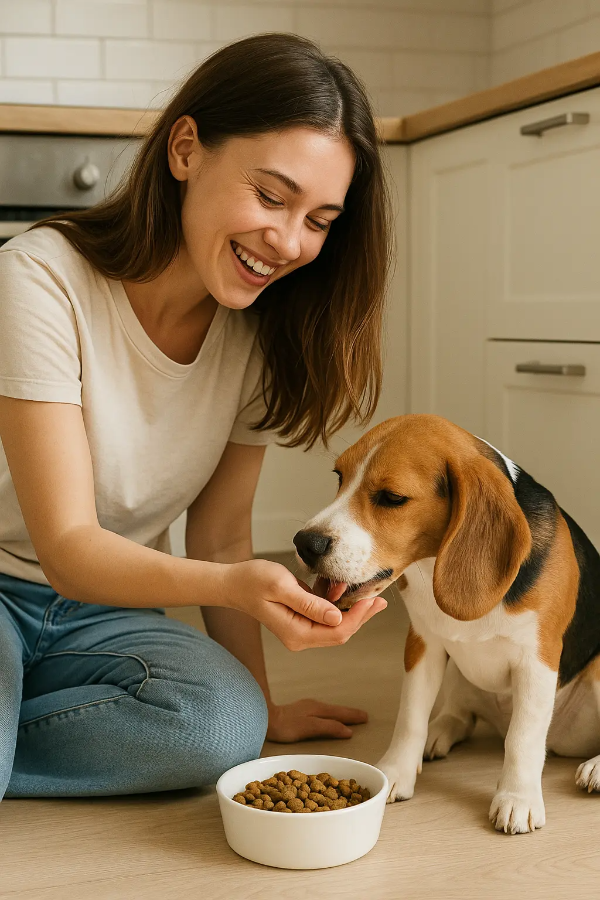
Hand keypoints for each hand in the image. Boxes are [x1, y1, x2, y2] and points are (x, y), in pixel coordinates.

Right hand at [220, 558, 386, 650]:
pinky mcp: (300, 619)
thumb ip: (310, 604)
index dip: (358, 617)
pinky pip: (325, 615)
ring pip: (336, 624)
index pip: (338, 631)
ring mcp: (301, 629)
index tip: (371, 598)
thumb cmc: (253, 581)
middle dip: (361, 615)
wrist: (233, 582)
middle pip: (341, 631)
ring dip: (350, 608)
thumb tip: (337, 617)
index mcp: (297, 633)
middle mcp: (301, 637)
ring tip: (365, 592)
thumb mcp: (282, 587)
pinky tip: (342, 589)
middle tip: (379, 598)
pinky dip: (336, 603)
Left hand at [266, 699, 367, 742]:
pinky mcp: (299, 712)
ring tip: (350, 717)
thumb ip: (328, 728)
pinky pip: (321, 712)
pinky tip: (327, 718)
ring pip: (328, 710)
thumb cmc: (286, 726)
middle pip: (336, 710)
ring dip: (341, 713)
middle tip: (364, 716)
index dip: (352, 716)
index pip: (340, 713)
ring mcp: (306, 708)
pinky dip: (331, 715)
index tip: (366, 718)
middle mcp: (314, 706)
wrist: (264, 719)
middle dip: (350, 713)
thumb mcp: (309, 728)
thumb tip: (348, 730)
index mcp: (318, 709)